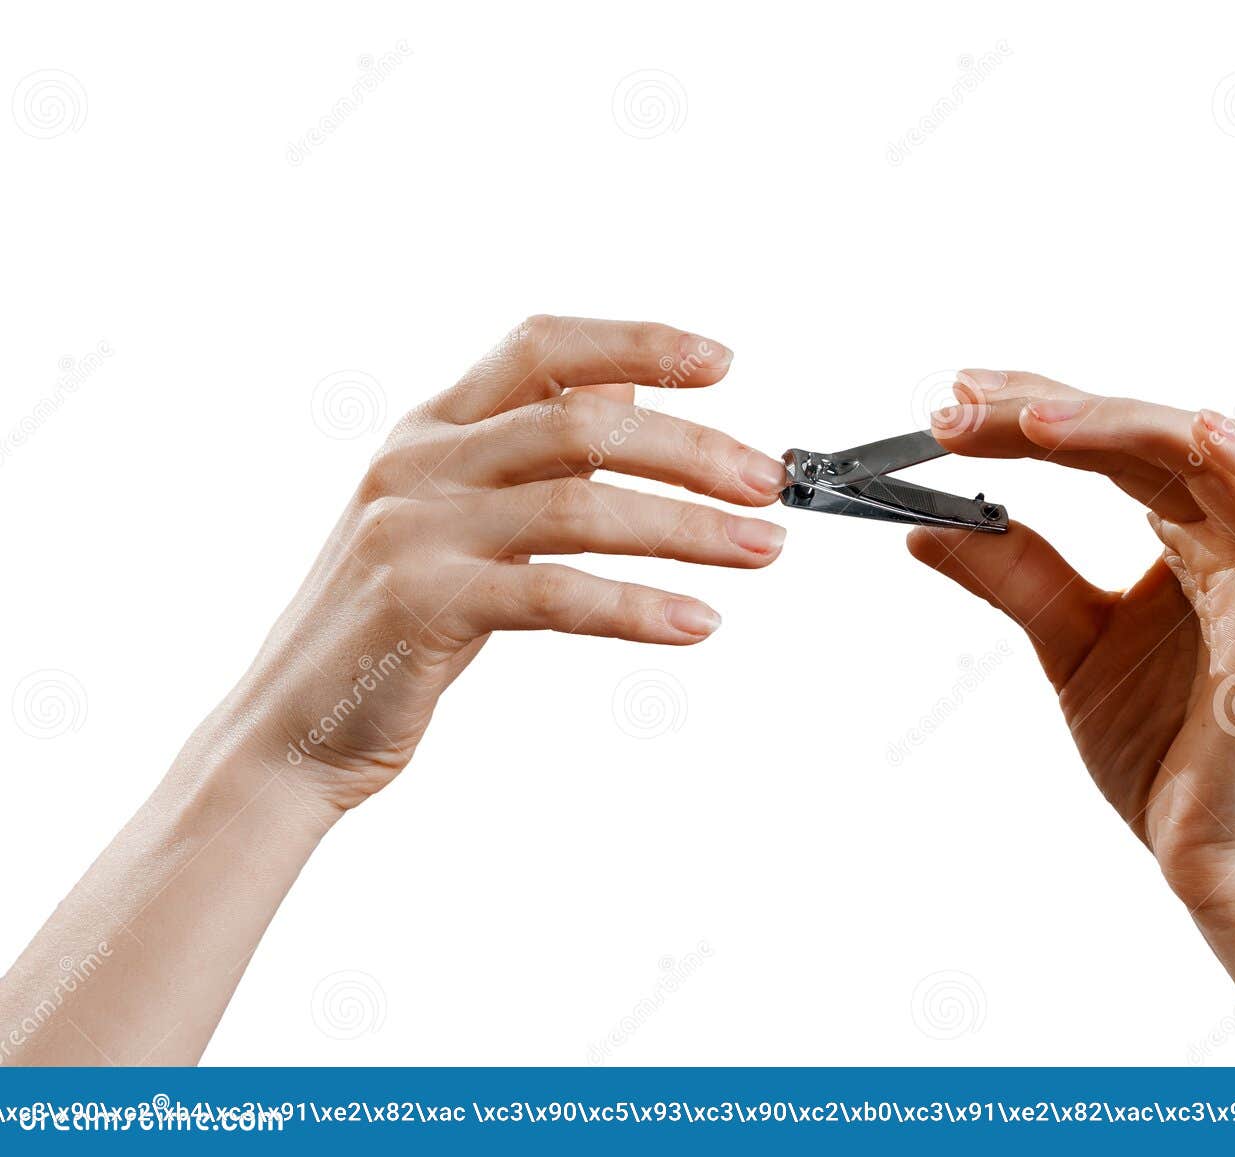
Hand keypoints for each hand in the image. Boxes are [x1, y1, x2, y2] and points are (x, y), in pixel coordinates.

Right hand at [211, 315, 789, 810]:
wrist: (289, 731)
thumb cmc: (390, 626)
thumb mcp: (453, 519)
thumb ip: (530, 455)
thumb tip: (624, 393)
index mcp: (433, 427)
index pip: (542, 348)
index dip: (636, 343)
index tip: (721, 362)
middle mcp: (420, 461)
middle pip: (581, 423)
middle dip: (692, 448)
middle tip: (768, 482)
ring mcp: (414, 529)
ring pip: (579, 504)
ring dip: (687, 527)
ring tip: (761, 548)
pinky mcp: (420, 604)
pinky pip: (556, 596)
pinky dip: (638, 608)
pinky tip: (696, 623)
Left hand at [907, 370, 1234, 906]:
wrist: (1211, 852)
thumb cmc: (1161, 752)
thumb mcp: (1064, 644)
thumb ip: (1012, 577)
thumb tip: (926, 528)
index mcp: (1182, 538)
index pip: (1104, 448)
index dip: (1031, 416)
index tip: (952, 406)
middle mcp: (1227, 536)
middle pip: (1140, 437)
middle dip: (1047, 411)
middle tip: (960, 405)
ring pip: (1201, 456)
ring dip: (1112, 425)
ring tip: (1024, 420)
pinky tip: (1198, 429)